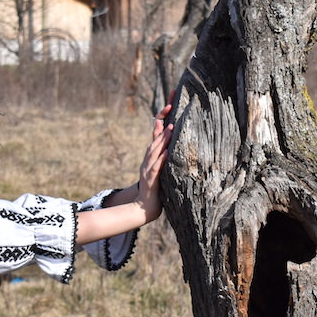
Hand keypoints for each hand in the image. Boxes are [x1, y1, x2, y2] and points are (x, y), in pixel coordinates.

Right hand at [134, 105, 174, 221]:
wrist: (145, 206)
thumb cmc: (155, 188)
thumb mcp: (160, 170)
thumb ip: (163, 158)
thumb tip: (171, 147)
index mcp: (150, 159)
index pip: (155, 138)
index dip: (160, 124)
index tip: (168, 109)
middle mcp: (147, 161)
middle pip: (155, 142)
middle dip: (163, 128)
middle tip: (171, 114)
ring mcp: (147, 170)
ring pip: (154, 152)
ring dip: (162, 140)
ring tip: (170, 129)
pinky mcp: (151, 180)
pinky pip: (156, 168)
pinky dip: (161, 159)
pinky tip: (167, 153)